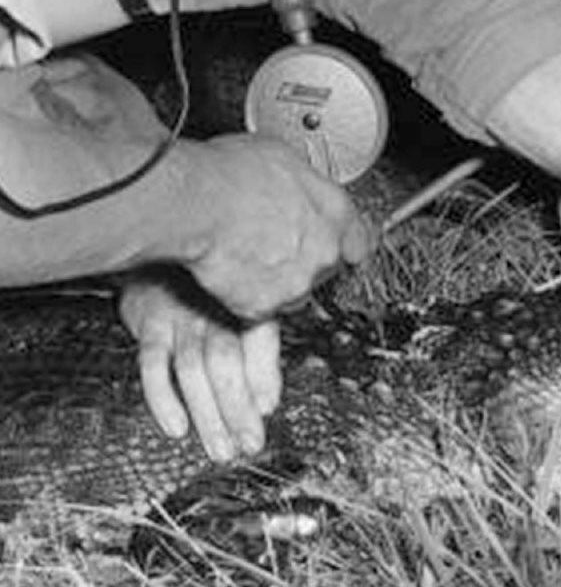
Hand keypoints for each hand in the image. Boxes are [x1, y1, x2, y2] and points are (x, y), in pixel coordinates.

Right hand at [120, 275, 279, 462]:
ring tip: (220, 449)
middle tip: (248, 444)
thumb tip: (267, 403)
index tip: (268, 411)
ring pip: (194, 369)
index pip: (260, 339)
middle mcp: (213, 307)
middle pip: (226, 361)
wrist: (164, 253)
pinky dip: (163, 398)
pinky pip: (153, 364)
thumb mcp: (240, 307)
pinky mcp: (150, 324)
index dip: (266, 377)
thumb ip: (257, 353)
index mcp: (243, 301)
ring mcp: (180, 316)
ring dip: (208, 415)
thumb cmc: (210, 291)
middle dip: (239, 408)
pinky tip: (176, 426)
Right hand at [179, 132, 373, 319]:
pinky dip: (247, 293)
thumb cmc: (232, 173)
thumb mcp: (283, 157)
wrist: (197, 203)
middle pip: (326, 265)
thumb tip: (298, 185)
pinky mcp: (262, 307)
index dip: (347, 241)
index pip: (361, 239)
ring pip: (295, 289)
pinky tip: (232, 268)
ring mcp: (295, 283)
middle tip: (274, 239)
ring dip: (278, 277)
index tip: (341, 243)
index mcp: (335, 210)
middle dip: (305, 256)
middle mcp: (323, 251)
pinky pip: (260, 305)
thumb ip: (305, 183)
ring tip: (248, 252)